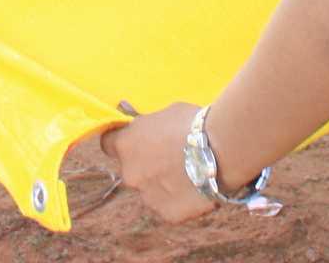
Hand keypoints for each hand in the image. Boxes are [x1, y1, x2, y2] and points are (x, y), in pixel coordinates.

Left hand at [101, 102, 214, 223]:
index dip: (121, 141)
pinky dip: (177, 199)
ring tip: (188, 174)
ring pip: (150, 190)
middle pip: (131, 169)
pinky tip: (195, 188)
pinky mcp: (166, 214)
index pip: (108, 143)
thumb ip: (146, 124)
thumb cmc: (192, 124)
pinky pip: (168, 206)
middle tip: (171, 157)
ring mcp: (147, 197)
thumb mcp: (164, 113)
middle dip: (146, 164)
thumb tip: (135, 118)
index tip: (134, 139)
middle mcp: (130, 174)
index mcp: (125, 145)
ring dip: (162, 184)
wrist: (220, 151)